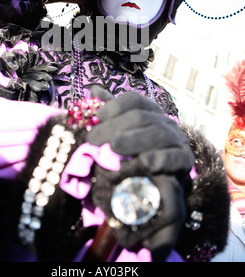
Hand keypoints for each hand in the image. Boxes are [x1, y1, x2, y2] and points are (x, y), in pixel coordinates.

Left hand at [87, 85, 193, 260]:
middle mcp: (164, 121)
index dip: (114, 106)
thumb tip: (93, 89)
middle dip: (114, 127)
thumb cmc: (131, 156)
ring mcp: (176, 139)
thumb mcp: (117, 135)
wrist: (156, 186)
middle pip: (141, 117)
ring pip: (157, 133)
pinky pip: (175, 157)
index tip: (96, 117)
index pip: (134, 101)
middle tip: (92, 140)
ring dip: (134, 140)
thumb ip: (107, 114)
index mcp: (149, 112)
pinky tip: (145, 162)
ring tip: (113, 147)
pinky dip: (161, 158)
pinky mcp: (185, 160)